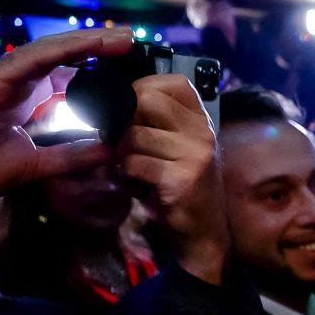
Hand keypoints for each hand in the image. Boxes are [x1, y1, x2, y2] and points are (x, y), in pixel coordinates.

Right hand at [0, 28, 131, 217]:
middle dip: (96, 49)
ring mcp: (0, 79)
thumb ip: (71, 155)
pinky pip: (33, 58)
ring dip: (87, 42)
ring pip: (51, 52)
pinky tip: (91, 43)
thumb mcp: (33, 165)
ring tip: (121, 36)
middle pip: (61, 60)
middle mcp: (12, 86)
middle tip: (131, 42)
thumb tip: (112, 149)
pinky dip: (64, 49)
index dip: (94, 72)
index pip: (63, 81)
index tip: (127, 71)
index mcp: (20, 105)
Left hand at [118, 74, 229, 284]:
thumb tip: (111, 100)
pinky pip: (134, 163)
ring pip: (133, 135)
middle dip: (123, 119)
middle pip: (146, 99)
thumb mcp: (173, 147)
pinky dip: (127, 175)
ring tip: (132, 169)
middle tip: (122, 142)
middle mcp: (202, 131)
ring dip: (122, 153)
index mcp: (201, 119)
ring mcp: (195, 154)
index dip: (141, 90)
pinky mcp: (182, 178)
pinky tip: (138, 186)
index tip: (130, 112)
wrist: (201, 232)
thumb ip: (153, 123)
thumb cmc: (179, 185)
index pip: (170, 82)